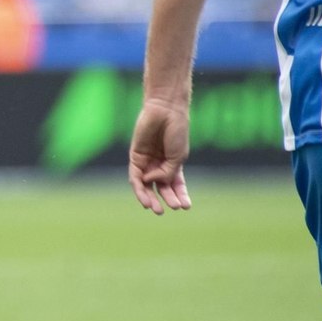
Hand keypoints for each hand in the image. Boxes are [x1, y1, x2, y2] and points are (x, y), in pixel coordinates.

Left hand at [129, 99, 190, 214]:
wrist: (166, 111)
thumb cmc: (176, 131)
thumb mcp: (178, 157)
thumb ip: (167, 173)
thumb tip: (152, 183)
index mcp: (174, 164)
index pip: (176, 185)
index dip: (181, 196)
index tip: (186, 207)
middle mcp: (159, 165)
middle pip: (160, 188)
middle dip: (166, 199)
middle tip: (169, 209)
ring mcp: (147, 161)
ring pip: (146, 186)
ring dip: (150, 198)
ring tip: (157, 209)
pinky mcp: (135, 157)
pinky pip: (135, 177)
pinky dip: (140, 187)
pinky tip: (146, 194)